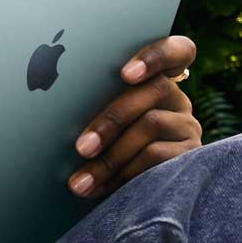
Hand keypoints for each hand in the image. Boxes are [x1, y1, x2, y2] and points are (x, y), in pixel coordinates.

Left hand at [68, 36, 201, 197]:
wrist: (126, 192)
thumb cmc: (99, 141)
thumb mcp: (96, 115)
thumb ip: (91, 97)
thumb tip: (50, 91)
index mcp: (153, 77)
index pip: (176, 50)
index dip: (155, 55)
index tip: (125, 74)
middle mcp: (176, 97)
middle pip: (154, 88)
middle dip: (111, 119)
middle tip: (81, 148)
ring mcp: (186, 124)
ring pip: (152, 124)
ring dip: (111, 156)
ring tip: (81, 181)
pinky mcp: (191, 155)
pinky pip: (159, 157)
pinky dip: (126, 174)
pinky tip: (102, 188)